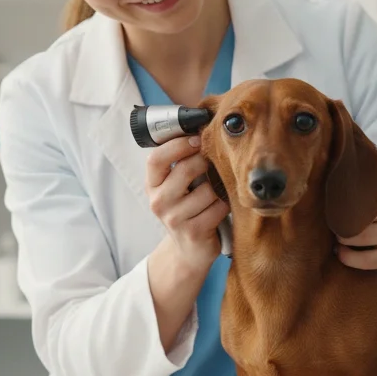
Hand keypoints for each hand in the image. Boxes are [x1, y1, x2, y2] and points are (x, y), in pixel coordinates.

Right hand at [145, 135, 229, 274]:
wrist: (189, 250)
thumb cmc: (188, 208)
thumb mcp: (177, 186)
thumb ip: (181, 161)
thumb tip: (201, 125)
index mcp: (152, 185)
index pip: (156, 158)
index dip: (178, 145)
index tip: (197, 139)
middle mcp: (158, 201)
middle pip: (185, 169)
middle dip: (205, 163)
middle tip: (212, 166)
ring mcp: (174, 219)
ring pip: (208, 190)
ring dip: (218, 190)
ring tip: (215, 195)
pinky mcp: (193, 232)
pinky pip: (218, 208)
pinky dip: (224, 207)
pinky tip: (219, 211)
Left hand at [333, 176, 376, 273]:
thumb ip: (358, 180)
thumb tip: (323, 167)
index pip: (363, 184)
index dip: (340, 191)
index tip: (328, 195)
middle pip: (358, 212)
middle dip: (338, 218)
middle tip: (329, 220)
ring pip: (360, 236)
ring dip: (340, 238)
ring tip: (335, 235)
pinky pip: (365, 260)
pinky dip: (346, 257)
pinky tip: (339, 252)